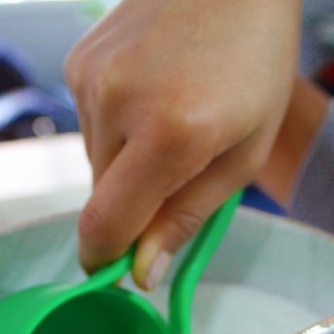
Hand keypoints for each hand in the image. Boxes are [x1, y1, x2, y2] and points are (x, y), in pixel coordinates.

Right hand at [64, 0, 303, 288]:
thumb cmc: (256, 61)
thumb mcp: (245, 154)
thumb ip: (186, 217)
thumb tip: (141, 271)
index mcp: (170, 134)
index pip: (105, 225)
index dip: (106, 260)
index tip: (119, 269)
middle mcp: (118, 104)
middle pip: (101, 197)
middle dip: (134, 202)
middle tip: (182, 166)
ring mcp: (91, 78)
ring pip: (94, 160)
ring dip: (125, 161)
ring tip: (171, 114)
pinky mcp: (78, 62)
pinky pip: (89, 123)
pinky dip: (116, 124)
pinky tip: (150, 90)